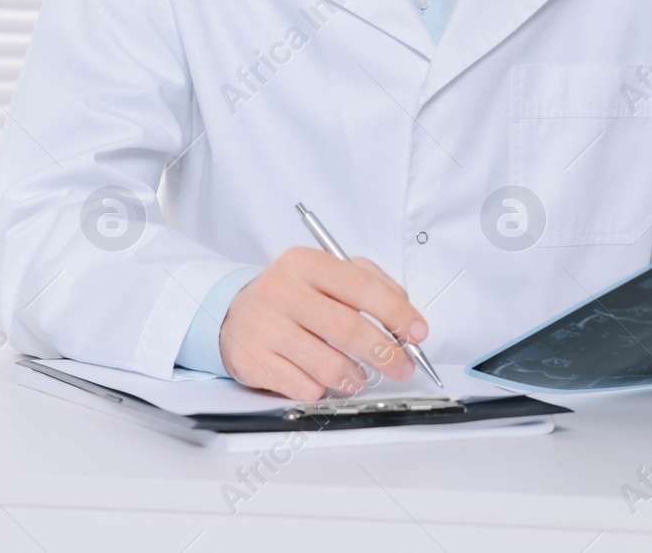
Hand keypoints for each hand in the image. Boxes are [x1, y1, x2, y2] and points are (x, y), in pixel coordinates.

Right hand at [218, 246, 427, 399]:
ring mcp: (264, 327)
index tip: (417, 332)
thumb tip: (405, 309)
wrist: (233, 315)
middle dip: (385, 353)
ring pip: (328, 364)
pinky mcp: (253, 361)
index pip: (360, 286)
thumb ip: (369, 282)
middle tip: (402, 366)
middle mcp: (280, 291)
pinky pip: (304, 386)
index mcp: (304, 263)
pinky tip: (321, 379)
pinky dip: (322, 389)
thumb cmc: (292, 296)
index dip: (396, 312)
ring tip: (358, 376)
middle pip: (348, 329)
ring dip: (355, 378)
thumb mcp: (325, 274)